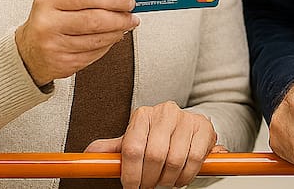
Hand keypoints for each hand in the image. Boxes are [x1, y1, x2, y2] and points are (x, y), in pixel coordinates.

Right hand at [14, 0, 137, 85]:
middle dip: (120, 18)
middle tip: (131, 16)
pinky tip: (110, 38)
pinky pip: (94, 54)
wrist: (27, 51)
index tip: (128, 1)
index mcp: (49, 0)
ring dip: (117, 32)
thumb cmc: (47, 20)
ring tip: (124, 26)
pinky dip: (107, 45)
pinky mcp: (63, 64)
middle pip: (96, 20)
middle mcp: (49, 23)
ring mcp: (55, 46)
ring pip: (98, 39)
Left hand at [84, 101, 217, 188]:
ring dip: (168, 180)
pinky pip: (194, 160)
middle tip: (149, 186)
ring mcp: (186, 119)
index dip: (130, 174)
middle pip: (154, 156)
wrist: (187, 127)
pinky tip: (180, 176)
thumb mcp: (134, 140)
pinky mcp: (204, 128)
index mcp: (143, 115)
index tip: (131, 186)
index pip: (132, 149)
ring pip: (175, 160)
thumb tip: (88, 153)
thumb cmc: (157, 136)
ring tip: (165, 181)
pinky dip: (186, 176)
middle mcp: (165, 112)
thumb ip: (114, 148)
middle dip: (150, 180)